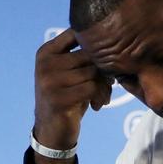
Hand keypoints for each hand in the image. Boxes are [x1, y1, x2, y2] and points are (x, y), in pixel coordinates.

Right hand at [32, 28, 112, 163]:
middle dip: (105, 69)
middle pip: (89, 54)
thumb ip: (84, 56)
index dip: (98, 45)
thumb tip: (117, 41)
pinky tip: (97, 106)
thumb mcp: (71, 73)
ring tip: (103, 97)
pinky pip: (92, 88)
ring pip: (93, 72)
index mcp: (46, 51)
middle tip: (109, 84)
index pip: (77, 33)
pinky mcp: (57, 98)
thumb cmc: (69, 97)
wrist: (53, 130)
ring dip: (104, 86)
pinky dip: (100, 97)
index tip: (107, 60)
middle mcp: (45, 62)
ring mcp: (49, 80)